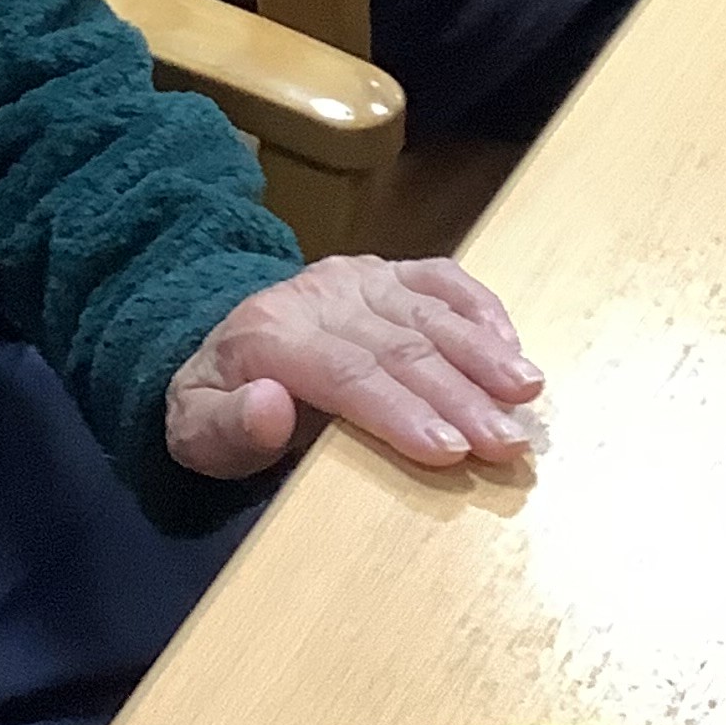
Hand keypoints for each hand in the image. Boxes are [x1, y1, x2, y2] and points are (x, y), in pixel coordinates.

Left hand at [167, 254, 542, 480]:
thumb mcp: (196, 433)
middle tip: (507, 442)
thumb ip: (225, 426)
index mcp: (270, 335)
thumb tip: (269, 405)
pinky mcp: (387, 272)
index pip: (347, 373)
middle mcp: (320, 296)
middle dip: (460, 395)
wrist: (223, 346)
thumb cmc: (221, 408)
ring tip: (529, 394)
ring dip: (485, 354)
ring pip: (429, 311)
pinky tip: (514, 346)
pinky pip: (440, 278)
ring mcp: (359, 278)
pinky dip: (481, 308)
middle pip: (399, 344)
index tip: (451, 451)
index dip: (402, 411)